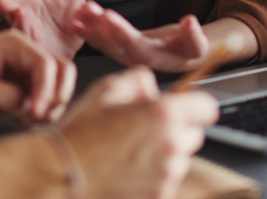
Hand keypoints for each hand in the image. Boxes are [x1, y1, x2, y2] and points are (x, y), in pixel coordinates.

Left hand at [0, 29, 75, 125]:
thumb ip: (11, 98)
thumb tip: (34, 109)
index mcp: (14, 44)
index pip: (46, 64)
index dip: (46, 90)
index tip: (37, 113)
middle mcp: (25, 56)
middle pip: (61, 71)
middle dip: (57, 95)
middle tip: (41, 117)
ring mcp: (25, 74)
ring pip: (57, 87)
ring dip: (52, 107)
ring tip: (30, 121)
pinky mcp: (23, 92)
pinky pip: (45, 102)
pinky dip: (42, 115)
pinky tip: (25, 123)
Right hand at [58, 67, 219, 198]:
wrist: (59, 175)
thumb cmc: (80, 135)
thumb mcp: (107, 90)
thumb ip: (139, 80)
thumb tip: (153, 87)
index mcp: (163, 115)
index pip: (207, 107)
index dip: (195, 105)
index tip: (184, 108)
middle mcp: (171, 147)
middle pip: (195, 135)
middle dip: (177, 131)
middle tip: (146, 131)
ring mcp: (166, 178)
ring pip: (180, 161)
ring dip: (164, 156)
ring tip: (130, 154)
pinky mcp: (158, 198)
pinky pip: (166, 183)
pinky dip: (153, 178)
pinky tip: (127, 172)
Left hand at [72, 1, 209, 71]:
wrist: (183, 56)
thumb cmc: (190, 50)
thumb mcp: (198, 44)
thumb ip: (194, 35)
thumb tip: (190, 22)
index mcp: (152, 58)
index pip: (133, 45)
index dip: (121, 31)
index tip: (109, 16)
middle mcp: (135, 59)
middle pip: (114, 43)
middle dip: (99, 25)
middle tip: (88, 9)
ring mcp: (124, 55)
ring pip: (104, 42)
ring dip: (91, 26)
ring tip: (80, 11)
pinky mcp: (119, 48)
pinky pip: (101, 41)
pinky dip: (88, 31)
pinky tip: (75, 22)